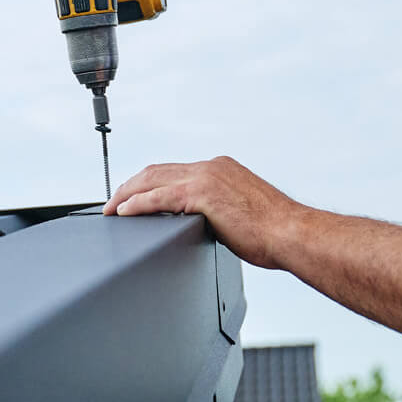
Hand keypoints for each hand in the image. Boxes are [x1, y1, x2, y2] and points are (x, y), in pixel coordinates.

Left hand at [104, 155, 302, 268]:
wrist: (290, 233)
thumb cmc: (273, 231)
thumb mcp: (240, 213)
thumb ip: (217, 211)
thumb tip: (204, 224)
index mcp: (220, 169)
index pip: (174, 171)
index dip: (148, 183)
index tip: (134, 195)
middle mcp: (211, 167)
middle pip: (157, 171)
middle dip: (130, 186)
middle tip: (112, 203)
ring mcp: (206, 178)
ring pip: (152, 180)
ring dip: (126, 195)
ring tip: (111, 209)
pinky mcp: (202, 195)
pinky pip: (159, 197)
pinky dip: (137, 204)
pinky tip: (123, 213)